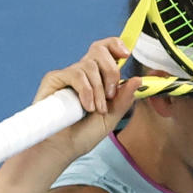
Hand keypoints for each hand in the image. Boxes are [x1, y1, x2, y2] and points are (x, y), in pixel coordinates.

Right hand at [31, 37, 141, 158]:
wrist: (63, 148)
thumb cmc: (83, 135)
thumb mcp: (111, 118)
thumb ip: (124, 99)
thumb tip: (137, 79)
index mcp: (98, 78)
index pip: (107, 50)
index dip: (116, 45)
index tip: (126, 54)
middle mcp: (83, 73)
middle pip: (99, 50)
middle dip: (111, 71)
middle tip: (110, 95)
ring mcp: (69, 75)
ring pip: (89, 64)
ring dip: (98, 89)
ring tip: (96, 109)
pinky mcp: (54, 78)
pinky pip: (76, 73)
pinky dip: (86, 90)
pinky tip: (85, 106)